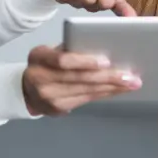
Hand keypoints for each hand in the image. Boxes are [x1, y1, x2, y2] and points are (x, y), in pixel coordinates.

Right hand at [22, 45, 140, 115]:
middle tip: (130, 75)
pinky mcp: (57, 110)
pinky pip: (86, 100)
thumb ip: (71, 49)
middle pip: (79, 78)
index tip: (106, 61)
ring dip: (112, 88)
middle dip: (108, 77)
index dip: (85, 61)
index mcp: (39, 57)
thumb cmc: (46, 64)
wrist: (26, 90)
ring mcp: (48, 97)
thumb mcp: (51, 51)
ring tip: (131, 83)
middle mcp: (40, 78)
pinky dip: (104, 94)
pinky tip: (118, 90)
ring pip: (86, 91)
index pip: (62, 60)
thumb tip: (106, 47)